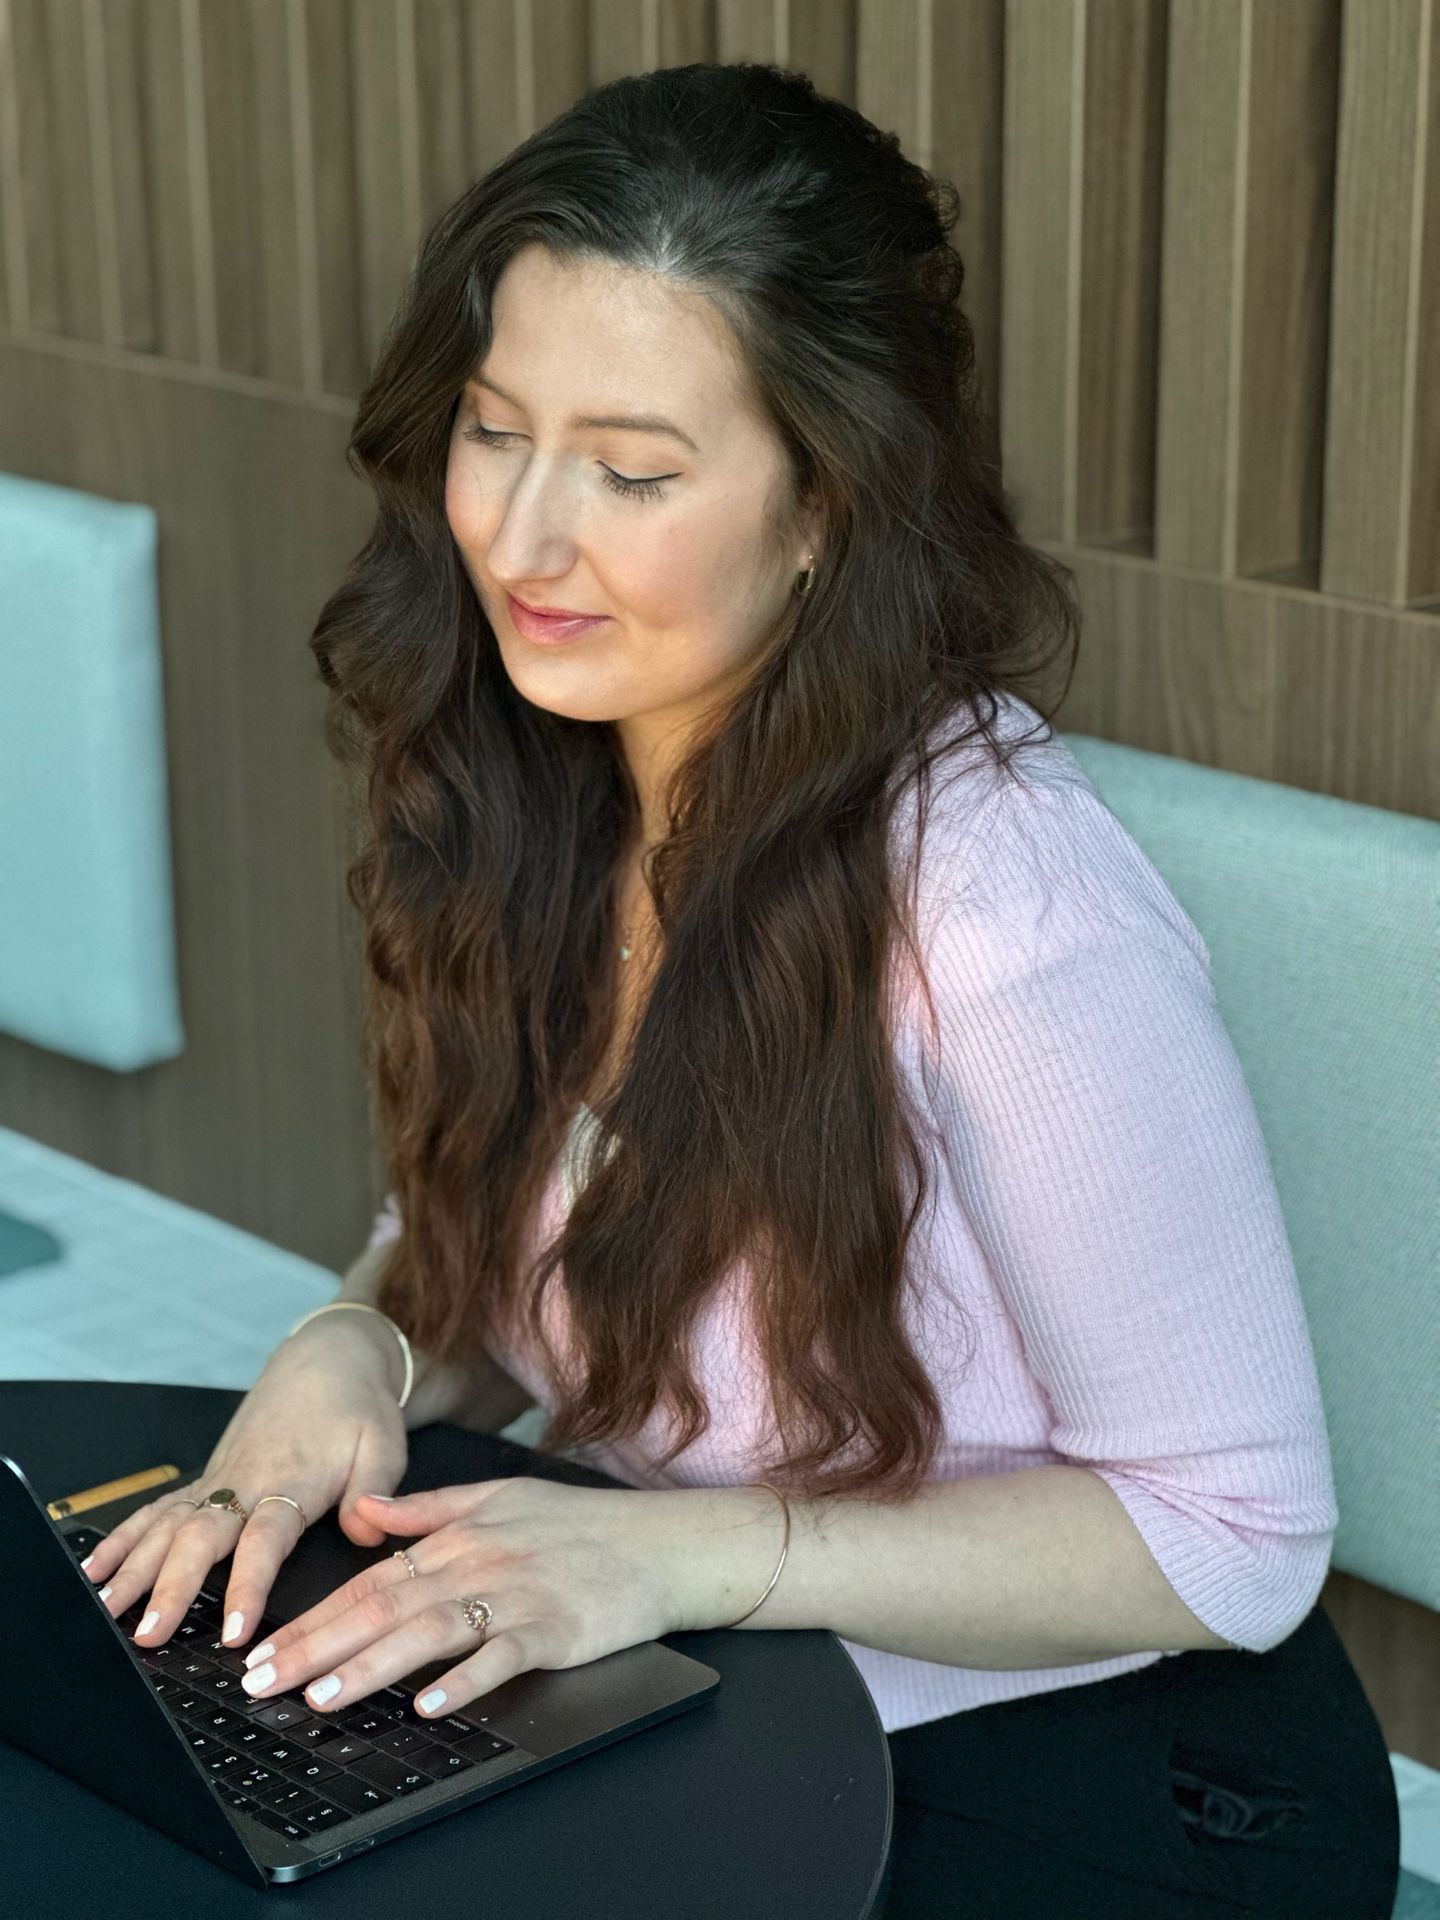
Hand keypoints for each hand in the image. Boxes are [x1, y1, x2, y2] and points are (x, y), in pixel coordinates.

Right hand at [76, 1314, 408, 1650]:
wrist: (328, 1359)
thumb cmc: (358, 1407)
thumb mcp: (385, 1444)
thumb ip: (375, 1491)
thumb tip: (364, 1532)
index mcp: (291, 1480)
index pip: (264, 1541)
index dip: (246, 1587)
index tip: (232, 1632)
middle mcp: (244, 1481)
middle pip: (200, 1538)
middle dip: (169, 1588)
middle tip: (148, 1636)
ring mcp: (218, 1479)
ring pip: (167, 1526)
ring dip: (134, 1569)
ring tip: (105, 1612)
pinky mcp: (205, 1477)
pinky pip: (157, 1510)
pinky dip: (123, 1539)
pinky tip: (97, 1571)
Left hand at [237, 1476, 684, 1721]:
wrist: (662, 1543)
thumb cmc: (583, 1526)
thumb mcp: (500, 1498)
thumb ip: (428, 1508)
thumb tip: (365, 1508)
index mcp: (459, 1538)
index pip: (369, 1581)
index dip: (312, 1616)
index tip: (262, 1649)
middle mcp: (478, 1563)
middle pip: (383, 1608)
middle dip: (316, 1646)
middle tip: (261, 1682)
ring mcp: (516, 1596)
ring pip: (429, 1632)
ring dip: (371, 1666)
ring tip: (321, 1696)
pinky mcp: (555, 1628)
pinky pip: (502, 1656)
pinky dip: (466, 1679)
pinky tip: (431, 1704)